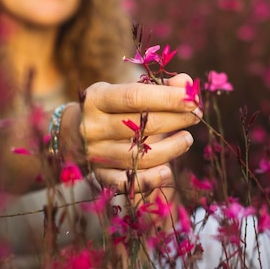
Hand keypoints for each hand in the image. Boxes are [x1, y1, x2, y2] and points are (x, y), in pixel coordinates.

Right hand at [81, 73, 199, 189]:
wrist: (73, 133)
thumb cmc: (110, 107)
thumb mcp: (126, 90)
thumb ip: (158, 86)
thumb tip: (188, 84)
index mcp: (96, 99)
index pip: (135, 97)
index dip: (168, 98)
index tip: (193, 98)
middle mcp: (92, 127)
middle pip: (142, 125)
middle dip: (177, 119)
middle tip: (196, 114)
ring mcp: (95, 154)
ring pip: (141, 156)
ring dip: (172, 148)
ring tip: (187, 138)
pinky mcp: (100, 176)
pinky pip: (128, 183)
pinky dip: (151, 180)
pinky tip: (168, 171)